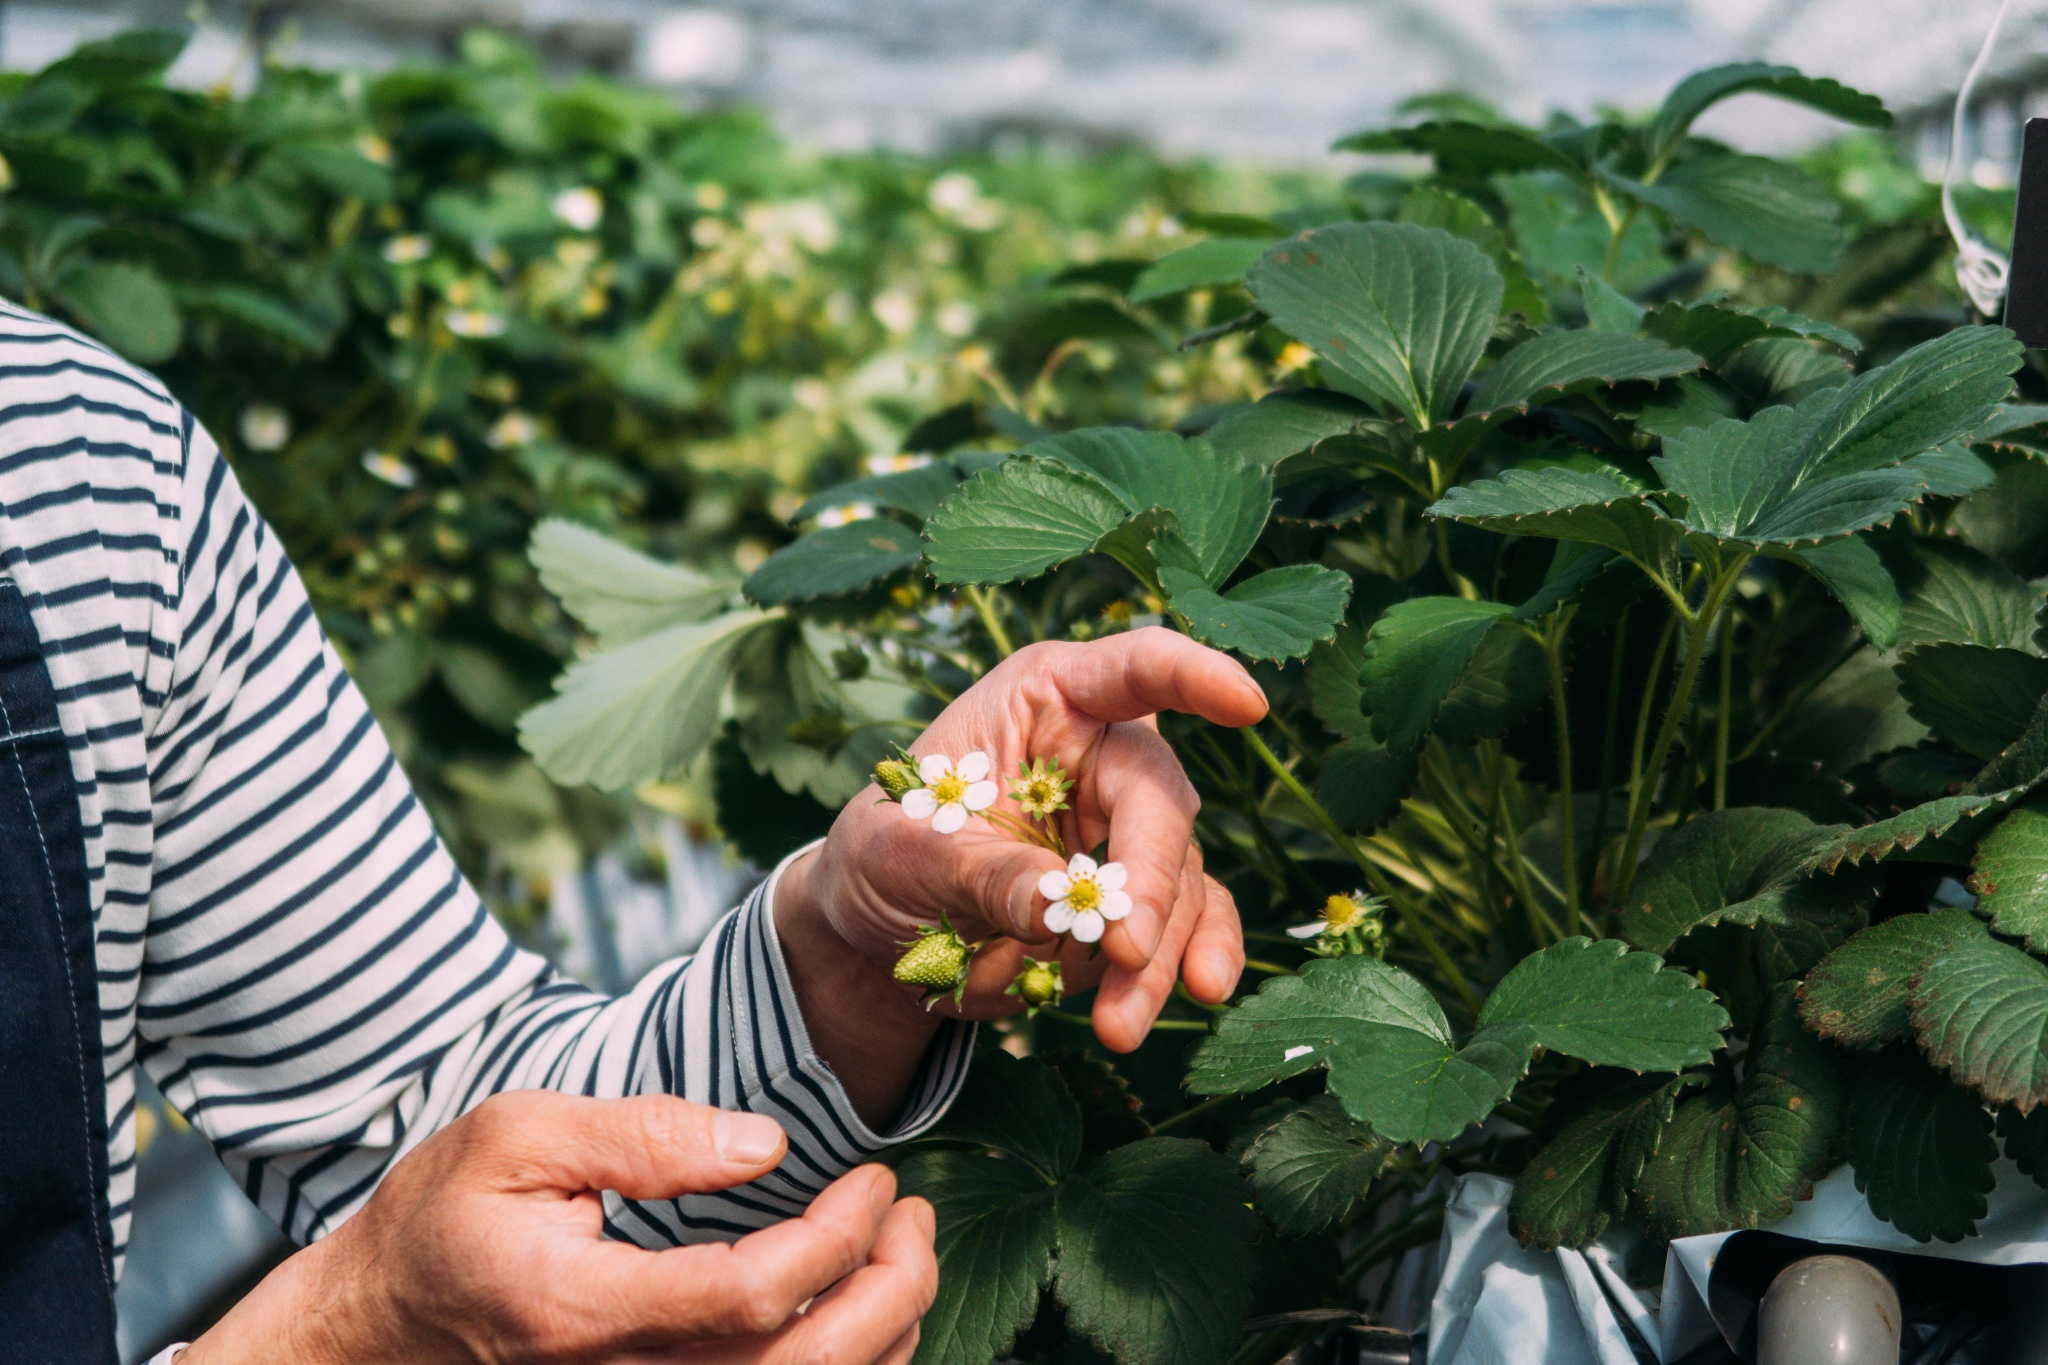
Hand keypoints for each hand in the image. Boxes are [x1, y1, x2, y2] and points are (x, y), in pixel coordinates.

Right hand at [180, 1092, 935, 1364]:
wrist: (383, 1324)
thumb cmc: (446, 1221)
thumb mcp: (520, 1138)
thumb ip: (646, 1135)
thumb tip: (765, 1144)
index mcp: (586, 1311)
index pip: (753, 1295)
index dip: (837, 1235)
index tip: (872, 1174)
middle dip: (893, 1288)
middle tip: (912, 1211)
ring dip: (887, 1329)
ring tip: (905, 1246)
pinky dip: (851, 1364)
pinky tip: (866, 1304)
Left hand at [776, 628, 1266, 1119]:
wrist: (885, 935)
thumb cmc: (885, 855)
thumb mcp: (903, 852)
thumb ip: (983, 871)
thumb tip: (1056, 907)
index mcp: (1046, 700)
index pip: (1131, 668)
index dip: (1192, 675)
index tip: (1247, 702)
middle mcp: (1103, 751)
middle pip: (1159, 800)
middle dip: (1147, 883)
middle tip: (1123, 951)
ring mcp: (1129, 827)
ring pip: (1176, 881)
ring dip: (1155, 955)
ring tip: (1117, 1026)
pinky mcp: (1141, 896)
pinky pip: (1193, 921)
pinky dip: (1193, 959)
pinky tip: (1201, 992)